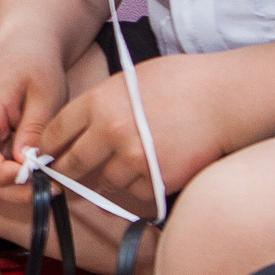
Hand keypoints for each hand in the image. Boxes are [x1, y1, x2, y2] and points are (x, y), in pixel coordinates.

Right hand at [0, 41, 71, 196]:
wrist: (26, 49)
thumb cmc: (36, 66)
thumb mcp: (44, 94)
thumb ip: (34, 128)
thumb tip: (27, 163)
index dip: (3, 175)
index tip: (36, 179)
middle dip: (13, 188)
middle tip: (50, 191)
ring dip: (16, 185)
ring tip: (49, 185)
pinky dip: (16, 175)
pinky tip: (40, 174)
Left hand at [33, 53, 228, 214]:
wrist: (227, 97)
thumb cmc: (182, 81)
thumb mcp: (129, 80)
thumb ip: (101, 104)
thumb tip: (81, 128)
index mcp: (98, 103)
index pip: (55, 133)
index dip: (48, 148)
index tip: (47, 155)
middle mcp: (110, 133)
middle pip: (72, 165)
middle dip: (66, 173)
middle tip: (65, 178)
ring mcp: (134, 159)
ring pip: (105, 184)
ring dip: (110, 180)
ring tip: (126, 166)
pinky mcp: (159, 179)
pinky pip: (137, 194)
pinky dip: (140, 188)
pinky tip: (153, 172)